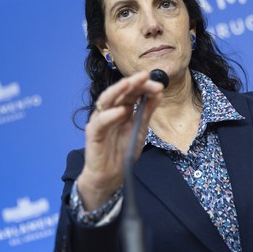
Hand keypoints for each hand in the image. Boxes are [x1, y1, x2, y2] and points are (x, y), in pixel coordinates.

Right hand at [76, 71, 163, 209]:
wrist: (111, 175)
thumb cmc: (123, 151)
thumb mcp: (140, 129)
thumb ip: (148, 111)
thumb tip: (159, 93)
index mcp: (122, 108)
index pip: (132, 91)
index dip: (144, 86)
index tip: (158, 85)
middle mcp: (110, 111)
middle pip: (120, 92)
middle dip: (133, 83)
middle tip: (146, 76)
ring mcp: (101, 120)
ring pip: (106, 101)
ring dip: (117, 91)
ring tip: (129, 83)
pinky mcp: (93, 133)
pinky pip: (100, 122)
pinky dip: (110, 115)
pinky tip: (121, 111)